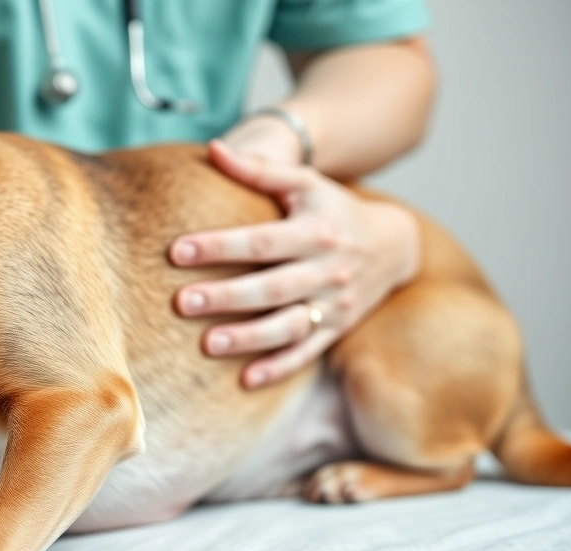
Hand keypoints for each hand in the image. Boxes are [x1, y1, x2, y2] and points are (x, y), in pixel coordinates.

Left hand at [170, 140, 419, 387]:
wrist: (394, 244)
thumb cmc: (334, 209)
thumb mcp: (304, 183)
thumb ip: (259, 170)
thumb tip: (213, 150)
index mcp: (316, 231)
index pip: (261, 241)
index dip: (220, 246)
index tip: (176, 251)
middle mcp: (328, 270)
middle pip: (271, 287)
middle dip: (226, 296)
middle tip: (182, 302)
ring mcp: (334, 305)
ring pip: (288, 326)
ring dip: (248, 338)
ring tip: (207, 343)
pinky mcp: (336, 329)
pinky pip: (306, 352)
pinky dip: (279, 367)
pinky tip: (246, 379)